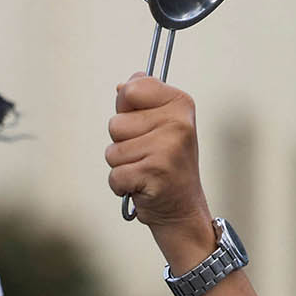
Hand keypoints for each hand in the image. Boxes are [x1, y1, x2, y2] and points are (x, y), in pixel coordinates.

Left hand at [105, 72, 214, 264]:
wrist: (183, 209)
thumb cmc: (167, 165)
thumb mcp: (162, 125)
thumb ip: (142, 102)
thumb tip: (122, 86)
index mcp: (180, 103)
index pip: (132, 89)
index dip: (127, 109)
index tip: (144, 125)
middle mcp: (178, 123)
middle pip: (115, 123)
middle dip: (123, 143)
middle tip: (147, 155)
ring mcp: (168, 148)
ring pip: (112, 151)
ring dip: (122, 166)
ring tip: (145, 170)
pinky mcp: (155, 173)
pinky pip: (114, 175)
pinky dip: (122, 186)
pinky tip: (142, 186)